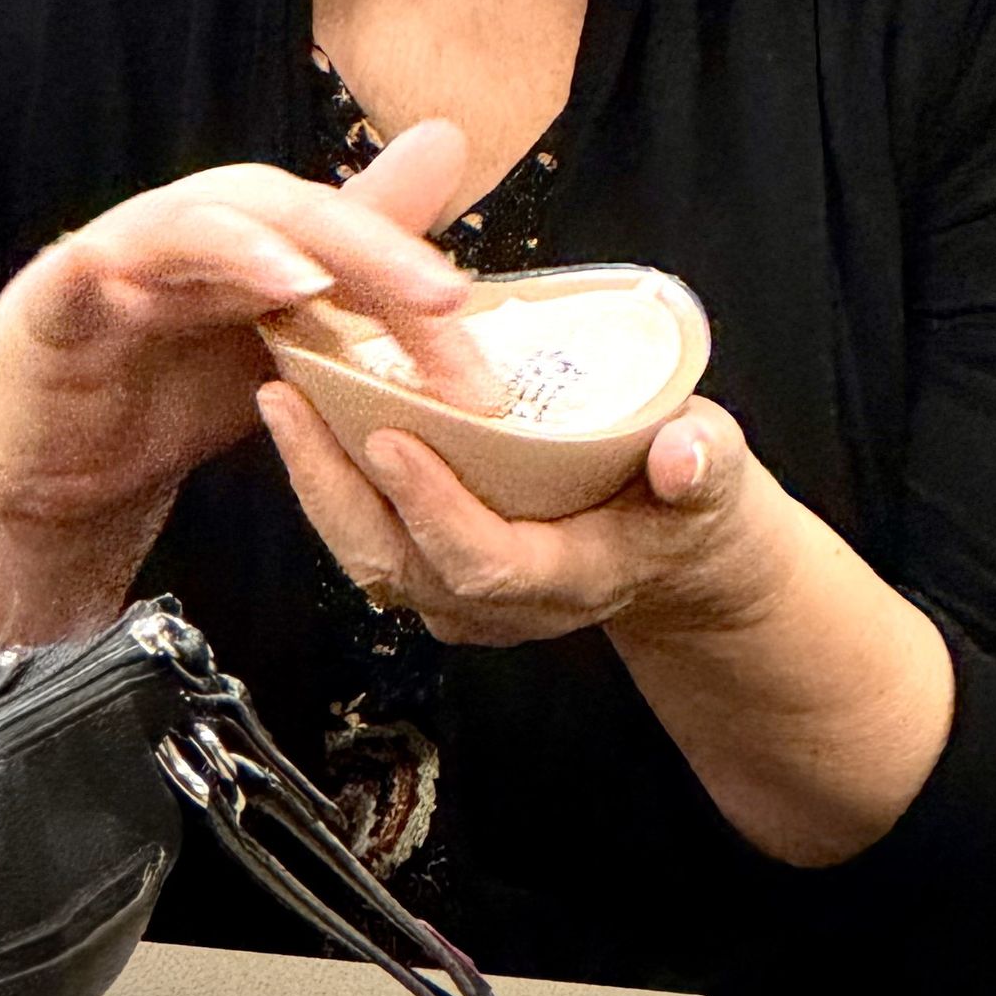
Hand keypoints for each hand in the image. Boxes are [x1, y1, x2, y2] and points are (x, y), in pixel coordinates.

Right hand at [0, 125, 492, 543]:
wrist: (50, 466)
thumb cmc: (166, 386)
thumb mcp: (278, 346)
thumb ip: (359, 277)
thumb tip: (447, 163)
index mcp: (250, 239)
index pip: (343, 235)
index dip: (408, 269)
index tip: (472, 319)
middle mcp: (190, 231)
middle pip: (280, 212)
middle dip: (363, 247)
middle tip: (437, 295)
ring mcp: (116, 263)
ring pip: (184, 229)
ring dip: (245, 247)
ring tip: (307, 282)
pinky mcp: (49, 309)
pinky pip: (75, 277)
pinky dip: (98, 269)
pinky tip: (123, 275)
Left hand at [254, 382, 781, 648]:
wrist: (675, 554)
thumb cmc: (687, 506)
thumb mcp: (714, 479)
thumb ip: (704, 462)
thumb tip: (686, 449)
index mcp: (568, 577)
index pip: (484, 562)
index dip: (435, 508)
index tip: (391, 439)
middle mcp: (501, 600)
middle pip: (397, 563)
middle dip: (334, 487)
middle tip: (290, 399)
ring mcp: (461, 592)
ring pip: (368, 553)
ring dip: (317, 480)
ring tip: (281, 395)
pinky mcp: (436, 567)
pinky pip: (369, 535)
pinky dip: (331, 481)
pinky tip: (308, 414)